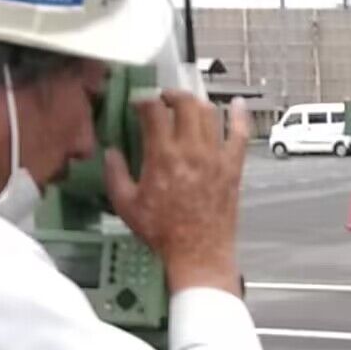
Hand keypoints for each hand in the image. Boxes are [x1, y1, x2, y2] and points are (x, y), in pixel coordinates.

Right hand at [103, 92, 249, 295]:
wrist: (198, 254)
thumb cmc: (162, 233)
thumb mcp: (126, 206)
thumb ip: (115, 175)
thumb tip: (110, 152)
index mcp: (162, 156)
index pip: (154, 110)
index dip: (144, 100)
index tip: (138, 105)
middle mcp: (191, 150)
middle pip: (185, 104)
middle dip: (172, 95)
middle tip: (164, 100)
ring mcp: (215, 157)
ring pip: (210, 113)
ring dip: (197, 103)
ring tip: (188, 107)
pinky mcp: (233, 167)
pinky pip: (240, 134)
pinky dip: (240, 116)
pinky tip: (238, 104)